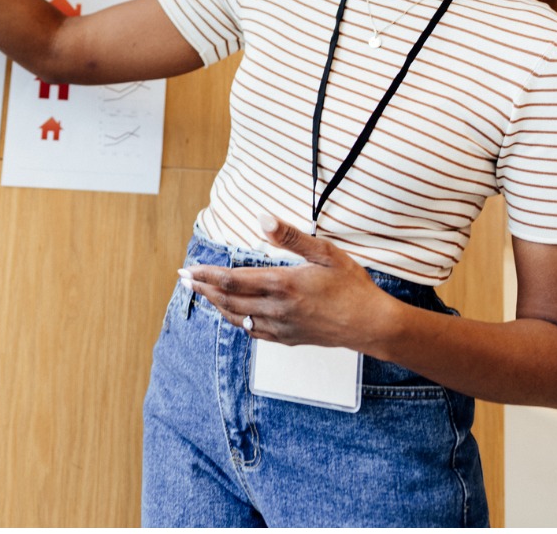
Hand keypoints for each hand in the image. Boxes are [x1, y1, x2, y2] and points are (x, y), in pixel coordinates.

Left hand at [180, 213, 394, 349]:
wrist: (371, 324)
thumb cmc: (352, 286)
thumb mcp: (325, 253)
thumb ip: (290, 237)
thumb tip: (262, 217)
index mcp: (283, 285)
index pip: (233, 280)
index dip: (206, 275)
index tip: (188, 269)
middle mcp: (277, 309)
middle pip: (228, 300)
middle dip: (203, 289)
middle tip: (184, 279)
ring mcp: (281, 327)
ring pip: (237, 317)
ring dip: (216, 305)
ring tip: (202, 293)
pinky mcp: (288, 338)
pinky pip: (253, 332)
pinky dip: (236, 321)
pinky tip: (233, 314)